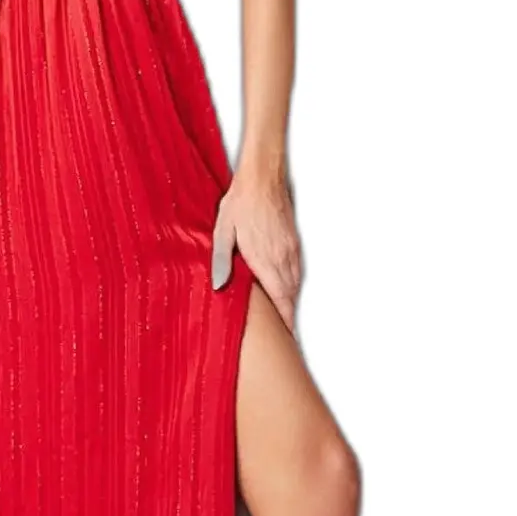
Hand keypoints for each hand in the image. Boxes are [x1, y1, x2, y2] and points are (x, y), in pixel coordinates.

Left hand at [211, 159, 302, 335]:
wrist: (263, 177)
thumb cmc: (240, 202)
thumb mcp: (222, 231)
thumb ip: (222, 260)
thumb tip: (220, 286)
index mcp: (264, 258)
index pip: (280, 299)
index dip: (284, 321)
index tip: (285, 338)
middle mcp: (283, 257)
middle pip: (290, 296)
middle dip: (288, 317)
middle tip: (285, 336)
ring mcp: (291, 249)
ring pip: (295, 284)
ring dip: (290, 302)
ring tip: (285, 319)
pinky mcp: (294, 242)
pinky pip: (297, 270)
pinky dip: (292, 285)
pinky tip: (285, 289)